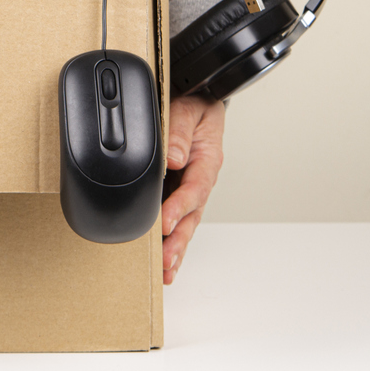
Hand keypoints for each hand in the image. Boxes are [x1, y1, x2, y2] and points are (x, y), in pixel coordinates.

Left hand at [161, 94, 224, 284]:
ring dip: (176, 247)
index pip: (193, 188)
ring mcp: (191, 188)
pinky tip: (163, 259)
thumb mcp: (189, 107)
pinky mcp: (179, 192)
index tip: (165, 222)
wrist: (200, 99)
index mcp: (206, 159)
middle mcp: (200, 178)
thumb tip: (173, 156)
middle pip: (192, 215)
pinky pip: (178, 219)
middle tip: (166, 260)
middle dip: (179, 239)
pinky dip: (172, 240)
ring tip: (166, 270)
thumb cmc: (196, 104)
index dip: (179, 207)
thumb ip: (180, 129)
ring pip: (186, 223)